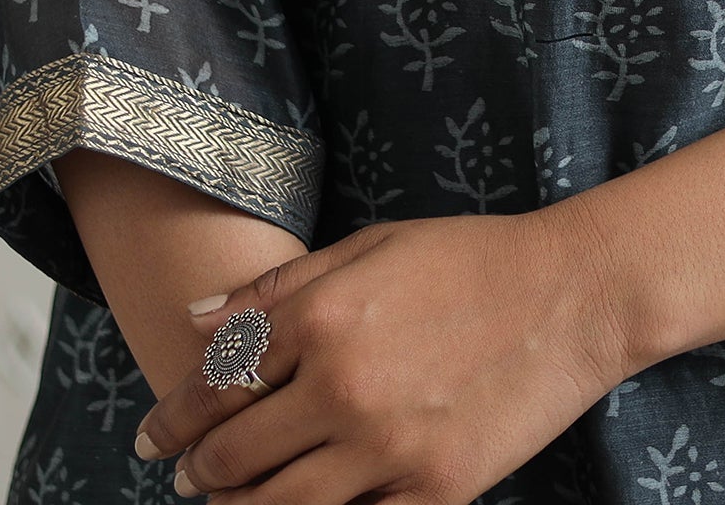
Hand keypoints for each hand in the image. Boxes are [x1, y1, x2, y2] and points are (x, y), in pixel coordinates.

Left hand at [130, 206, 635, 502]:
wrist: (572, 295)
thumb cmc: (471, 258)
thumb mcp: (372, 245)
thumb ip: (278, 287)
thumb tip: (195, 321)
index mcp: (324, 318)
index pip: (216, 383)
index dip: (172, 417)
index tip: (153, 436)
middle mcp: (343, 388)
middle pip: (233, 455)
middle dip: (197, 470)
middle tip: (186, 473)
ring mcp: (387, 449)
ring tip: (228, 503)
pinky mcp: (431, 493)